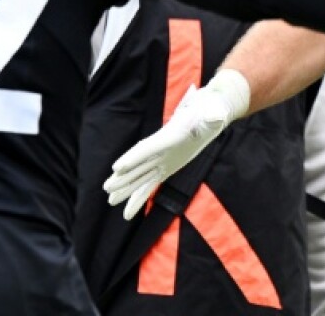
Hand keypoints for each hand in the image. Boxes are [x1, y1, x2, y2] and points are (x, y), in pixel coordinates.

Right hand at [103, 69, 249, 220]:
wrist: (210, 113)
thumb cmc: (211, 112)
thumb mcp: (214, 113)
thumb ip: (213, 116)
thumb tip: (216, 117)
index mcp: (172, 135)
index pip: (150, 147)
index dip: (135, 157)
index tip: (118, 167)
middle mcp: (163, 148)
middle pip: (139, 164)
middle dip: (123, 176)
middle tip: (107, 187)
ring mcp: (163, 159)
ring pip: (141, 176)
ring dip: (126, 188)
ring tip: (110, 200)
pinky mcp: (167, 167)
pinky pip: (150, 184)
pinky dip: (139, 197)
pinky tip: (128, 212)